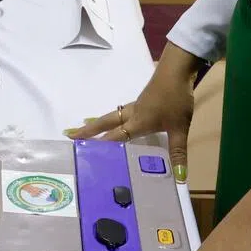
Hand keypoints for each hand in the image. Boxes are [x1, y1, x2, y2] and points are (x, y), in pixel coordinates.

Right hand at [67, 43, 202, 179]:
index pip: (114, 136)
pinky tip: (115, 124)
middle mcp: (131, 114)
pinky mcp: (141, 102)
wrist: (176, 72)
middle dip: (87, 130)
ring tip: (85, 130)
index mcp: (137, 122)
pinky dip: (110, 120)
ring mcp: (135, 107)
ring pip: (111, 117)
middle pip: (104, 122)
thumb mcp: (179, 128)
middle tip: (70, 135)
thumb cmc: (175, 100)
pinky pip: (120, 114)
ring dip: (96, 124)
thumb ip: (178, 152)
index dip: (99, 144)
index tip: (82, 150)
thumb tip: (180, 178)